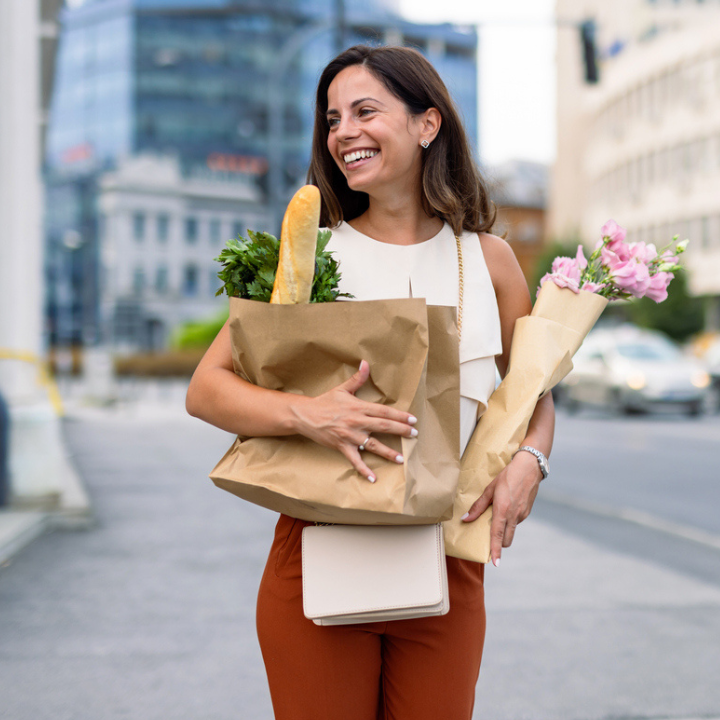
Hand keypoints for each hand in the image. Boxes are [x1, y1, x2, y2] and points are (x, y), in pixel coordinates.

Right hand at [290, 360, 417, 481]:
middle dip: (401, 431)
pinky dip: (364, 470)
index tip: (413, 420)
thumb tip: (366, 363)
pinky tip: (374, 478)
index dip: (400, 416)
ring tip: (401, 458)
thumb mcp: (342, 389)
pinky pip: (355, 460)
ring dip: (388, 452)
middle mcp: (357, 421)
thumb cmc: (325, 402)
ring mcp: (350, 435)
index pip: (384, 412)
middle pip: (384, 427)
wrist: (306, 415)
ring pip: (373, 445)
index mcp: (359, 407)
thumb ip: (357, 379)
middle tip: (414, 434)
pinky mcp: (342, 446)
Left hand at [461, 451, 541, 566]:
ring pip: (511, 531)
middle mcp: (514, 516)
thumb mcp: (490, 489)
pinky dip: (510, 521)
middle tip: (490, 537)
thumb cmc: (507, 476)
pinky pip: (516, 522)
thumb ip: (478, 506)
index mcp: (503, 510)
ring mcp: (522, 515)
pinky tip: (507, 508)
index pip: (497, 535)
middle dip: (498, 543)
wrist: (529, 468)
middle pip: (505, 540)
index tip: (495, 563)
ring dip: (504, 530)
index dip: (495, 550)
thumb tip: (465, 519)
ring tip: (498, 516)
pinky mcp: (527, 512)